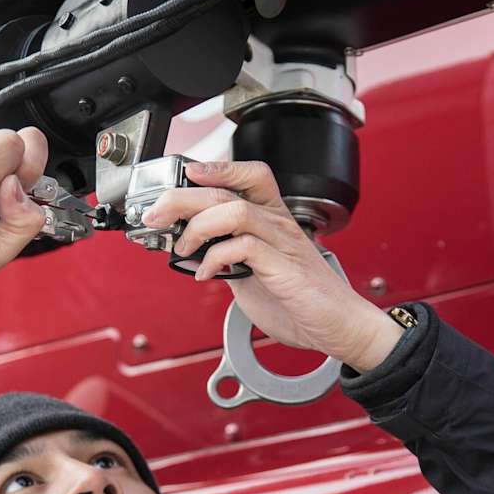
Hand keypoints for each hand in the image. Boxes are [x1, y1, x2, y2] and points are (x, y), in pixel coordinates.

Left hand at [141, 161, 403, 371]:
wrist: (337, 326)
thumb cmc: (300, 301)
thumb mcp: (252, 273)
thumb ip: (225, 256)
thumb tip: (188, 249)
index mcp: (273, 219)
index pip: (249, 175)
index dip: (217, 167)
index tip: (186, 173)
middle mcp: (278, 224)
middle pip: (227, 191)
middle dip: (183, 198)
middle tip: (157, 215)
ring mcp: (282, 243)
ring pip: (234, 210)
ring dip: (197, 226)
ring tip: (182, 248)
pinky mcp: (283, 266)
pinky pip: (244, 246)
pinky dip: (215, 257)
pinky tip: (206, 273)